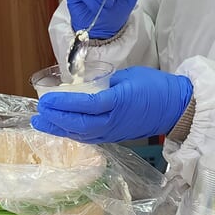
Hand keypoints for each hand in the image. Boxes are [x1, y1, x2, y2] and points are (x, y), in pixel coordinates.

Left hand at [32, 66, 192, 143]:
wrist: (176, 108)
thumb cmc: (155, 86)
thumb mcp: (129, 76)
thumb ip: (105, 84)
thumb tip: (84, 88)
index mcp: (118, 102)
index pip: (86, 105)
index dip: (64, 104)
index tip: (46, 100)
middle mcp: (114, 121)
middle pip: (79, 124)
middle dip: (56, 119)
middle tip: (38, 113)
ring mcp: (114, 132)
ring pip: (82, 134)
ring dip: (60, 129)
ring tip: (41, 124)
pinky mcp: (114, 137)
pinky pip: (89, 137)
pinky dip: (72, 133)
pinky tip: (60, 128)